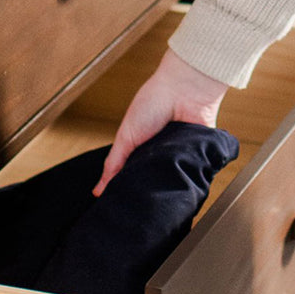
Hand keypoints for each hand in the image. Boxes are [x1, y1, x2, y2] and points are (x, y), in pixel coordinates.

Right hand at [92, 49, 227, 195]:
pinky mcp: (195, 156)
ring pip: (168, 180)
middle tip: (137, 199)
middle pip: (149, 182)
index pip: (130, 178)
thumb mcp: (125, 136)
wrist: (183, 89)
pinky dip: (182, 173)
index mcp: (139, 151)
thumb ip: (113, 163)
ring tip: (156, 185)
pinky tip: (176, 175)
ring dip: (162, 181)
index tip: (118, 204)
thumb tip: (99, 190)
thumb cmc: (153, 102)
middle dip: (144, 189)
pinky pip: (189, 172)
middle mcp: (158, 156)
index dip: (125, 190)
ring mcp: (176, 156)